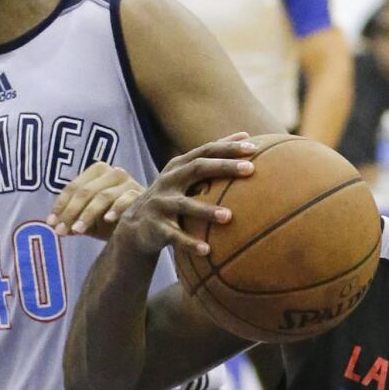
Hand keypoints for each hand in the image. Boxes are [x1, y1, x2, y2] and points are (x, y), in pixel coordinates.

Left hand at [47, 162, 144, 240]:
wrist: (140, 228)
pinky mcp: (141, 193)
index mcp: (97, 172)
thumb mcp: (89, 220)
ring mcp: (128, 182)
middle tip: (61, 231)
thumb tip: (54, 226)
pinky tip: (107, 220)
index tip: (51, 223)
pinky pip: (126, 199)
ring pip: (103, 196)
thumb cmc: (111, 221)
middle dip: (71, 212)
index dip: (60, 205)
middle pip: (86, 191)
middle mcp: (113, 172)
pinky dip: (116, 209)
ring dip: (88, 214)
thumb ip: (72, 220)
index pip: (74, 187)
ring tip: (78, 230)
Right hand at [112, 133, 256, 257]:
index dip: (228, 147)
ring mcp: (160, 203)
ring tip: (229, 217)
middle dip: (224, 167)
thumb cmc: (171, 197)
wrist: (135, 224)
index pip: (206, 150)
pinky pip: (174, 236)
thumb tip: (248, 139)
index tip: (253, 146)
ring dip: (207, 210)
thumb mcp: (185, 177)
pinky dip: (189, 243)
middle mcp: (169, 180)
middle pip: (197, 168)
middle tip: (250, 168)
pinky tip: (207, 250)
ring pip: (185, 205)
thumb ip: (211, 162)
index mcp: (179, 166)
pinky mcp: (156, 227)